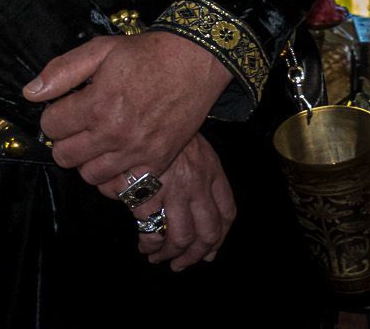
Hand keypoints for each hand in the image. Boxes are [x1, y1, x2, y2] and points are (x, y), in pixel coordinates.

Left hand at [27, 32, 230, 183]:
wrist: (193, 63)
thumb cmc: (144, 54)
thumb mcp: (98, 50)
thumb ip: (61, 72)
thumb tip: (30, 93)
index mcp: (97, 104)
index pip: (51, 126)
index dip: (51, 116)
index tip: (62, 109)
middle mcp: (115, 133)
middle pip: (65, 156)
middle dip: (63, 141)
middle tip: (74, 128)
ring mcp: (138, 152)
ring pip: (90, 175)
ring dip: (86, 160)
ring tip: (94, 142)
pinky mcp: (158, 163)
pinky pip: (124, 188)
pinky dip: (113, 177)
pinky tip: (114, 158)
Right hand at [109, 133, 235, 270]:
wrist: (144, 104)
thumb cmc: (166, 123)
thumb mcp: (195, 143)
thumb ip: (204, 173)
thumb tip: (205, 209)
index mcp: (211, 172)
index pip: (226, 214)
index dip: (218, 239)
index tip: (208, 252)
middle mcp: (196, 185)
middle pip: (205, 233)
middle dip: (192, 255)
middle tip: (179, 265)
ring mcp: (172, 189)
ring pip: (179, 235)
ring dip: (169, 253)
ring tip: (156, 257)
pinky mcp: (146, 188)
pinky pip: (149, 224)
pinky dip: (147, 239)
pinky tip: (142, 241)